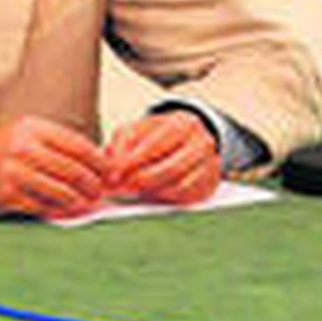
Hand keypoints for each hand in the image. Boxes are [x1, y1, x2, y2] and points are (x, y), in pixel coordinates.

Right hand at [0, 116, 109, 217]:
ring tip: (87, 203)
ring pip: (61, 190)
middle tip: (101, 192)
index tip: (111, 173)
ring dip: (80, 201)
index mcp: (30, 128)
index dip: (101, 162)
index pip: (79, 145)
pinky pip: (42, 205)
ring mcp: (12, 172)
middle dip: (94, 185)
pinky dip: (58, 210)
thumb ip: (55, 145)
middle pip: (74, 170)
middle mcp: (21, 147)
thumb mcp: (21, 134)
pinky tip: (65, 210)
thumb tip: (96, 162)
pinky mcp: (5, 195)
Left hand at [103, 111, 220, 205]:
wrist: (185, 140)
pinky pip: (187, 195)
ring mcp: (210, 164)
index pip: (154, 146)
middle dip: (142, 180)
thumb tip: (111, 166)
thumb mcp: (135, 130)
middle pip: (171, 168)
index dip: (130, 163)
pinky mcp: (210, 183)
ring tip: (133, 191)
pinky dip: (165, 197)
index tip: (112, 175)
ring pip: (180, 184)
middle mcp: (202, 143)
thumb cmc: (155, 135)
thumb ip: (121, 143)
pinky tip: (150, 194)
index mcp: (183, 123)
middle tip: (122, 188)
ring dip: (153, 191)